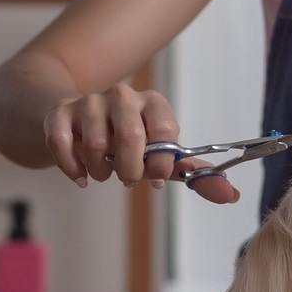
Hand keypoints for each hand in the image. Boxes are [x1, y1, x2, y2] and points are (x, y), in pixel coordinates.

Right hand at [41, 83, 239, 204]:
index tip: (154, 177)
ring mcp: (89, 102)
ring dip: (101, 171)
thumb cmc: (125, 140)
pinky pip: (63, 145)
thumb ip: (193, 174)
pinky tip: (81, 176)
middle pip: (130, 138)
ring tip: (104, 171)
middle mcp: (122, 96)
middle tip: (127, 177)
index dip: (161, 163)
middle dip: (129, 170)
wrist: (74, 116)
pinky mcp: (60, 113)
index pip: (165, 132)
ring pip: (96, 145)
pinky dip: (73, 169)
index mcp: (152, 103)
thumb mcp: (159, 154)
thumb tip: (231, 195)